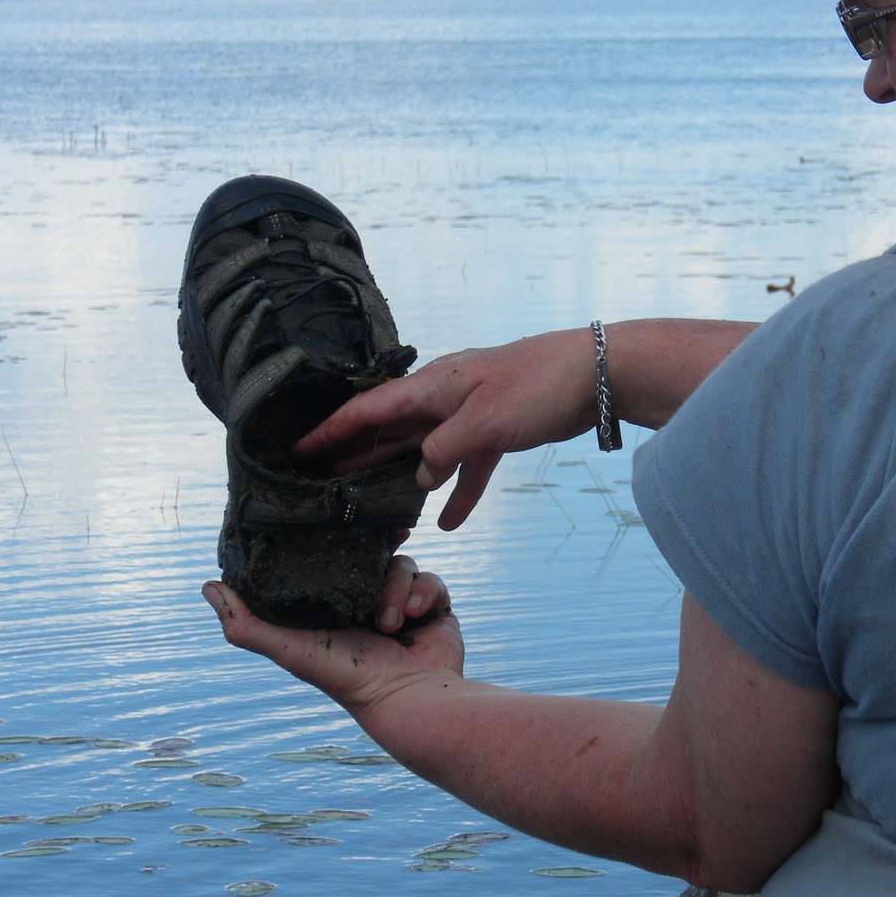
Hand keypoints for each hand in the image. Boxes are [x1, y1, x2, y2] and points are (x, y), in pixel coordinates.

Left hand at [203, 556, 462, 717]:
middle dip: (380, 546)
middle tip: (387, 540)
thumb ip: (245, 623)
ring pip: (403, 565)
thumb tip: (207, 586)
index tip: (343, 523)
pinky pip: (432, 580)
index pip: (335, 557)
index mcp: (333, 604)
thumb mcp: (287, 649)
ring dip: (398, 588)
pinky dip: (425, 593)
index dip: (339, 538)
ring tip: (390, 621)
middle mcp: (366, 600)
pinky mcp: (433, 608)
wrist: (404, 698)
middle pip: (374, 551)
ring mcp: (402, 603)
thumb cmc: (341, 676)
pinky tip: (416, 616)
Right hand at [297, 331, 597, 529]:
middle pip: (389, 429)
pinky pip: (467, 466)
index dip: (331, 430)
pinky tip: (447, 522)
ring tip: (370, 502)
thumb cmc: (539, 385)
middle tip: (320, 479)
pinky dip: (457, 492)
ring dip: (400, 475)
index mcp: (432, 386)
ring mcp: (469, 414)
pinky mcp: (497, 431)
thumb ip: (444, 450)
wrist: (596, 374)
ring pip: (424, 449)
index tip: (299, 450)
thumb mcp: (485, 421)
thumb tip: (417, 477)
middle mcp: (444, 398)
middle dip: (355, 453)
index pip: (368, 409)